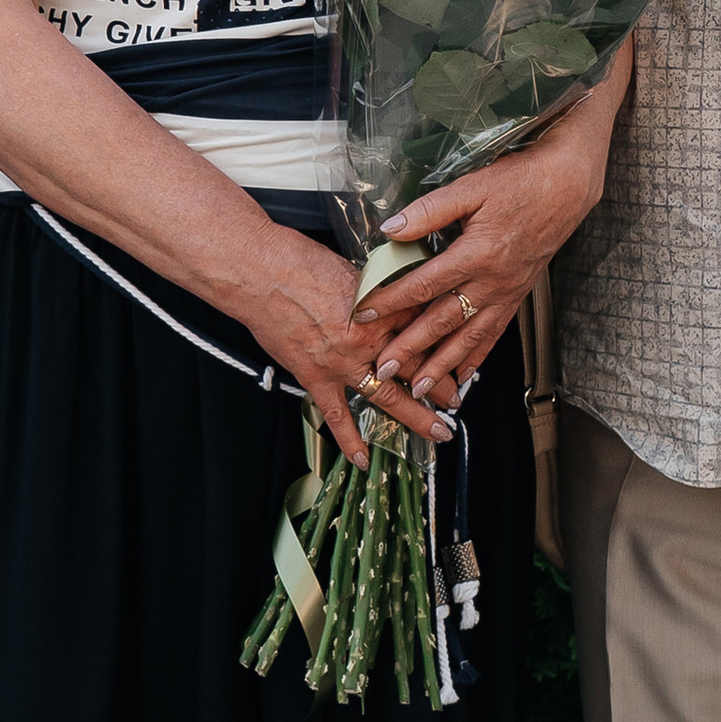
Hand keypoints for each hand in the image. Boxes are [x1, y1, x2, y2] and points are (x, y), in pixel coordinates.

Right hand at [242, 231, 452, 469]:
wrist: (259, 272)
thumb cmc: (298, 261)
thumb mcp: (353, 269)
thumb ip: (377, 291)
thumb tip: (393, 298)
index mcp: (381, 307)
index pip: (426, 326)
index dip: (447, 339)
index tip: (461, 347)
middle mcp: (368, 338)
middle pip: (418, 365)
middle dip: (443, 383)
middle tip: (459, 396)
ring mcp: (342, 362)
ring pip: (389, 396)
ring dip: (417, 416)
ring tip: (439, 431)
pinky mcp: (316, 376)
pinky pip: (337, 415)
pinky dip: (349, 440)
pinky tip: (364, 460)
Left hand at [366, 105, 618, 402]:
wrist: (568, 187)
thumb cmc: (521, 181)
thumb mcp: (472, 187)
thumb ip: (429, 211)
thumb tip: (391, 230)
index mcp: (477, 254)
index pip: (423, 284)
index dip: (391, 300)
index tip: (363, 314)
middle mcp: (492, 281)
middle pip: (444, 321)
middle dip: (412, 349)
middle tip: (384, 370)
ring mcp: (507, 292)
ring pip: (470, 337)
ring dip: (443, 365)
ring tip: (421, 388)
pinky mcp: (517, 295)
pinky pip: (495, 333)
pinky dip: (478, 356)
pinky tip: (464, 373)